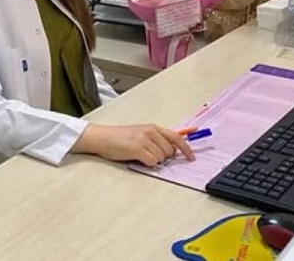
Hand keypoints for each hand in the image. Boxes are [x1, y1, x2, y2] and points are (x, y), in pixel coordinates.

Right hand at [73, 124, 194, 166]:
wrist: (101, 137)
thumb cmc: (119, 138)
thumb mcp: (140, 133)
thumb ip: (156, 139)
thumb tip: (172, 151)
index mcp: (153, 127)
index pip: (176, 137)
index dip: (186, 149)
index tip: (191, 157)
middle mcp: (150, 131)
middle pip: (170, 151)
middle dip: (163, 157)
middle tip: (150, 155)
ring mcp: (144, 139)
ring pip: (161, 158)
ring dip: (153, 161)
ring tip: (140, 156)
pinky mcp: (137, 148)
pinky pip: (152, 162)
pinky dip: (147, 164)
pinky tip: (138, 159)